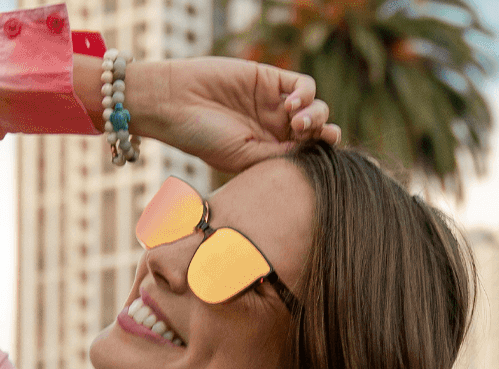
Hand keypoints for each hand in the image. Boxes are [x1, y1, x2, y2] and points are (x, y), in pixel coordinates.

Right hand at [134, 57, 340, 173]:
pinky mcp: (270, 79)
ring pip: (314, 107)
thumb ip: (279, 157)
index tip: (318, 158)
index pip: (307, 153)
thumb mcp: (244, 158)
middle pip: (316, 130)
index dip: (319, 154)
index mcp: (270, 151)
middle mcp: (275, 128)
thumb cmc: (202, 138)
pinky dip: (306, 94)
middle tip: (313, 136)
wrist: (175, 105)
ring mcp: (274, 103)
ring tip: (297, 122)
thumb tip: (314, 156)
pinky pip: (302, 85)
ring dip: (315, 115)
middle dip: (322, 134)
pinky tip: (293, 104)